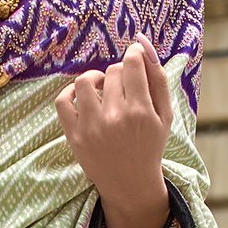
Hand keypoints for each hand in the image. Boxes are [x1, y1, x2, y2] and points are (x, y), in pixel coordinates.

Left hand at [54, 33, 172, 227]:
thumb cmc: (150, 145)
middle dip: (120, 73)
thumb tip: (143, 44)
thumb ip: (158, 79)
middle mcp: (115, 118)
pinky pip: (62, 101)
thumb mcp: (165, 115)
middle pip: (113, 72)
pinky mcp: (73, 136)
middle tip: (124, 87)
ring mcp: (91, 128)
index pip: (132, 63)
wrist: (130, 183)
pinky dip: (70, 92)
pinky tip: (82, 95)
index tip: (134, 58)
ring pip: (86, 81)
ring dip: (95, 77)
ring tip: (104, 87)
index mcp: (142, 112)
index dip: (134, 54)